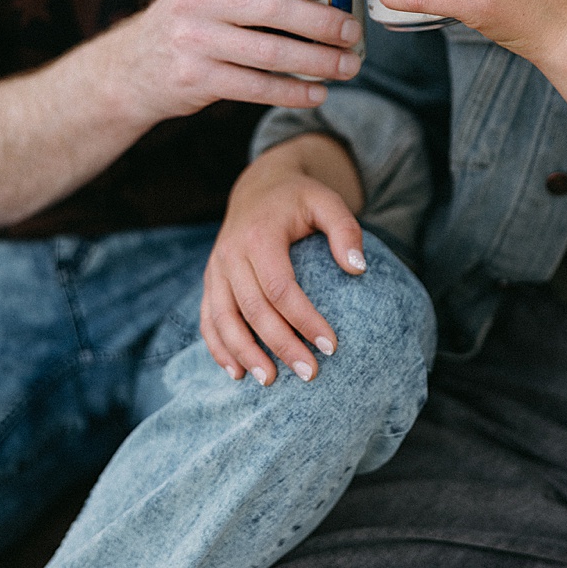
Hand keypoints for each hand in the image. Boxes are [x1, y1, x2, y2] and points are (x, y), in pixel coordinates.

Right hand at [111, 0, 363, 122]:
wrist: (134, 67)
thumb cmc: (192, 18)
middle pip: (271, 9)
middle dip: (322, 23)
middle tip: (352, 32)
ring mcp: (193, 40)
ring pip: (271, 53)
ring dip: (319, 62)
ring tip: (348, 65)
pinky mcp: (197, 79)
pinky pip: (257, 87)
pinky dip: (294, 91)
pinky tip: (318, 92)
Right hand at [201, 139, 366, 385]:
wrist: (258, 187)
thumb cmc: (298, 198)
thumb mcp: (326, 200)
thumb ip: (345, 229)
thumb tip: (358, 269)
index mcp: (259, 235)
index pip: (279, 287)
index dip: (304, 319)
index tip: (332, 346)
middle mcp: (231, 253)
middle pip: (252, 308)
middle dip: (280, 345)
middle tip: (310, 374)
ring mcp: (216, 268)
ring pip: (223, 317)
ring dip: (244, 352)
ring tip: (270, 381)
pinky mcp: (211, 280)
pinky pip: (208, 318)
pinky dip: (218, 347)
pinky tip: (237, 372)